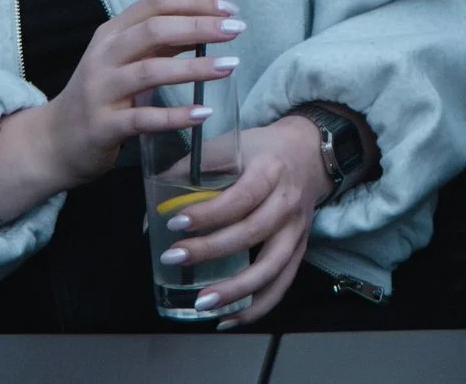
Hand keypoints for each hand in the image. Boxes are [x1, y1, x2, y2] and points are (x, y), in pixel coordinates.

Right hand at [0, 0, 242, 226]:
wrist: (55, 141)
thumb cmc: (101, 94)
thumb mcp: (125, 60)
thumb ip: (160, 43)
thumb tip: (209, 25)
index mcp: (111, 33)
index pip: (155, 3)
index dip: (194, 2)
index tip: (229, 9)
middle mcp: (103, 56)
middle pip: (154, 30)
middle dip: (199, 27)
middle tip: (236, 30)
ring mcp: (101, 91)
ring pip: (150, 71)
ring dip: (194, 68)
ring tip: (229, 67)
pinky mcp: (103, 126)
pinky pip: (144, 118)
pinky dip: (176, 115)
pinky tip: (203, 113)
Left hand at [157, 113, 331, 326]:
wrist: (310, 153)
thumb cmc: (262, 150)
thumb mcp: (231, 145)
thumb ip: (192, 169)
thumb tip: (154, 208)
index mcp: (270, 171)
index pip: (241, 196)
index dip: (209, 212)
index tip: (175, 222)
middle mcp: (287, 202)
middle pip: (252, 232)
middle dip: (211, 250)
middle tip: (174, 259)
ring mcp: (296, 230)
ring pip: (271, 267)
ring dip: (236, 289)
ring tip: (202, 303)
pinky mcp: (299, 250)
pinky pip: (282, 284)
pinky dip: (257, 307)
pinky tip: (230, 319)